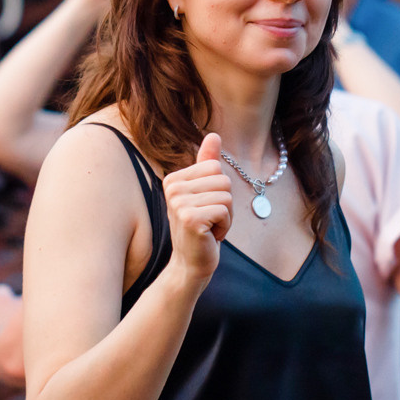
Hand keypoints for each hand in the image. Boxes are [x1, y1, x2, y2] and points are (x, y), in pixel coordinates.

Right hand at [163, 133, 232, 284]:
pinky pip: (225, 210)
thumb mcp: (203, 193)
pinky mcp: (191, 219)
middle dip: (225, 203)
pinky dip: (224, 226)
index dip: (219, 190)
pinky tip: (210, 236)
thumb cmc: (200, 228)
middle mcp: (173, 188)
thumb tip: (214, 135)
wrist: (190, 264)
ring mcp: (180, 204)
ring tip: (209, 228)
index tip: (205, 208)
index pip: (216, 168)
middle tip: (209, 220)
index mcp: (174, 179)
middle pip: (223, 180)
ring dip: (225, 216)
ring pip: (227, 196)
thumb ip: (206, 164)